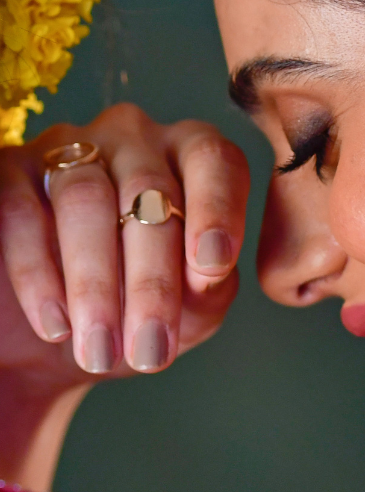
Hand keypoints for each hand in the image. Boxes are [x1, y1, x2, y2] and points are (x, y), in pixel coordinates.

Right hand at [0, 103, 248, 383]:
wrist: (60, 341)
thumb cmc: (141, 313)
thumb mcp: (189, 312)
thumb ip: (210, 288)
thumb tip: (208, 271)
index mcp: (191, 161)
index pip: (214, 162)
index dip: (217, 209)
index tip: (211, 266)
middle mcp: (134, 140)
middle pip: (148, 190)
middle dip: (151, 279)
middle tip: (149, 349)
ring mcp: (68, 148)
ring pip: (84, 198)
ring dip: (94, 283)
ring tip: (100, 350)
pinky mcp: (10, 171)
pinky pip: (21, 210)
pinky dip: (37, 274)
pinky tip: (56, 325)